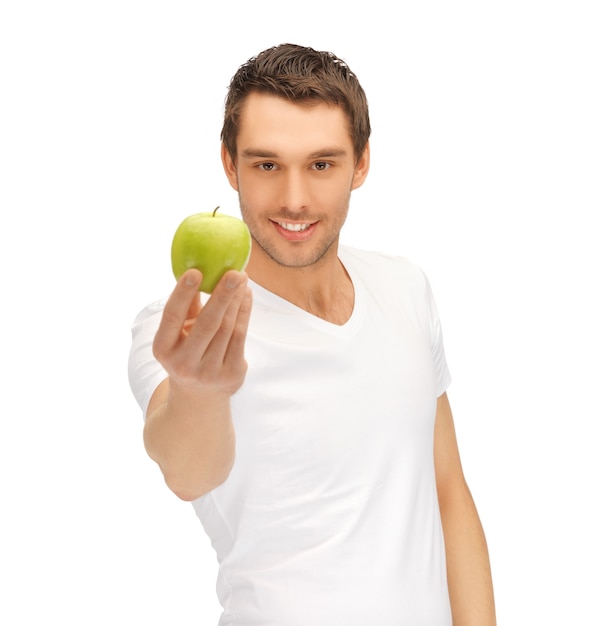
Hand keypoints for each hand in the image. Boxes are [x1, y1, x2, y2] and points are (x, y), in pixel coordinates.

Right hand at [153, 268, 251, 397]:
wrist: (199, 396)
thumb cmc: (187, 351)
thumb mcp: (178, 334)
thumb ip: (187, 307)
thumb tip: (200, 268)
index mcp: (163, 349)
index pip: (172, 317)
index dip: (182, 293)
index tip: (195, 271)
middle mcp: (184, 363)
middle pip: (207, 324)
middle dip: (223, 296)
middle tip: (235, 272)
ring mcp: (209, 372)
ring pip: (227, 328)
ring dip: (237, 300)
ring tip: (242, 278)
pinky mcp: (232, 375)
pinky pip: (240, 336)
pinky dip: (245, 312)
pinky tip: (246, 295)